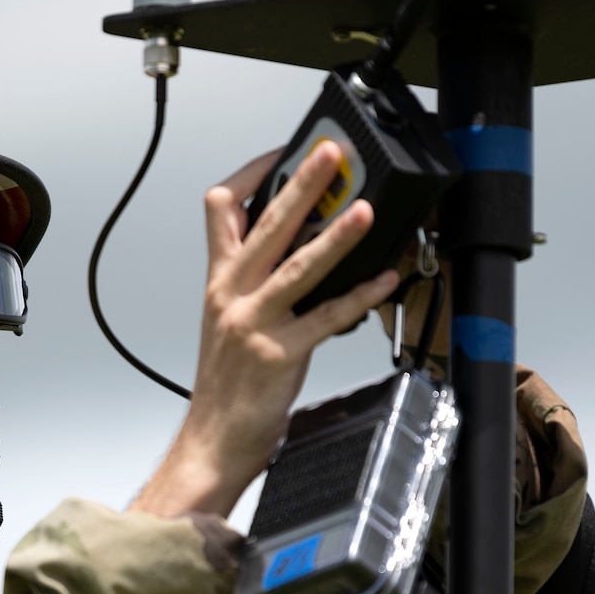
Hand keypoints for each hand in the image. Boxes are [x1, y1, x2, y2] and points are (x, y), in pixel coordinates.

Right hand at [133, 141, 400, 518]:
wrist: (211, 442)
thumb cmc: (224, 387)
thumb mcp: (226, 322)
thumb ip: (253, 282)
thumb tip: (296, 245)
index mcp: (218, 281)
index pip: (222, 208)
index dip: (254, 171)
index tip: (286, 150)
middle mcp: (232, 294)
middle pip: (265, 223)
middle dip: (301, 182)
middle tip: (331, 154)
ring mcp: (254, 323)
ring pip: (298, 266)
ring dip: (335, 235)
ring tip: (365, 210)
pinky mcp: (279, 355)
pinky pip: (327, 319)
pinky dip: (359, 297)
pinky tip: (384, 281)